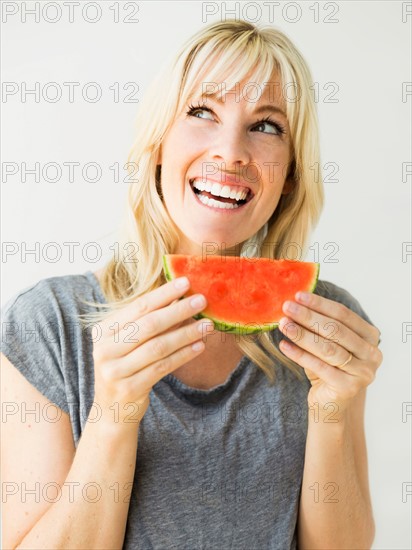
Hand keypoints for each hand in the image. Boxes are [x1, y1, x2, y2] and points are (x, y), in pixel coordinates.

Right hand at [91, 278, 212, 425]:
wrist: (112, 411)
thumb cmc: (125, 368)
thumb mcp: (129, 342)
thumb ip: (148, 322)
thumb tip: (180, 296)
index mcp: (103, 331)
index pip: (138, 307)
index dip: (163, 293)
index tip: (186, 282)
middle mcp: (104, 349)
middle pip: (149, 325)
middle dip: (178, 310)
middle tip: (202, 300)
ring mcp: (115, 371)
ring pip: (158, 346)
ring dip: (186, 333)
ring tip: (207, 325)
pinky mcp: (129, 388)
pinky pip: (162, 367)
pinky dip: (183, 355)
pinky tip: (199, 346)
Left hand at [278, 291, 381, 412]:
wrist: (330, 405)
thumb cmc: (327, 367)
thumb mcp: (327, 342)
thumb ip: (320, 325)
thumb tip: (295, 302)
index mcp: (370, 336)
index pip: (343, 315)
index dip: (320, 304)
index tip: (298, 295)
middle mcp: (372, 354)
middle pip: (336, 330)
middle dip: (309, 316)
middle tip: (287, 307)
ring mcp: (363, 373)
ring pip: (328, 348)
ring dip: (302, 334)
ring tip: (284, 324)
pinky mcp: (349, 388)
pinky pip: (320, 367)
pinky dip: (300, 355)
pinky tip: (284, 345)